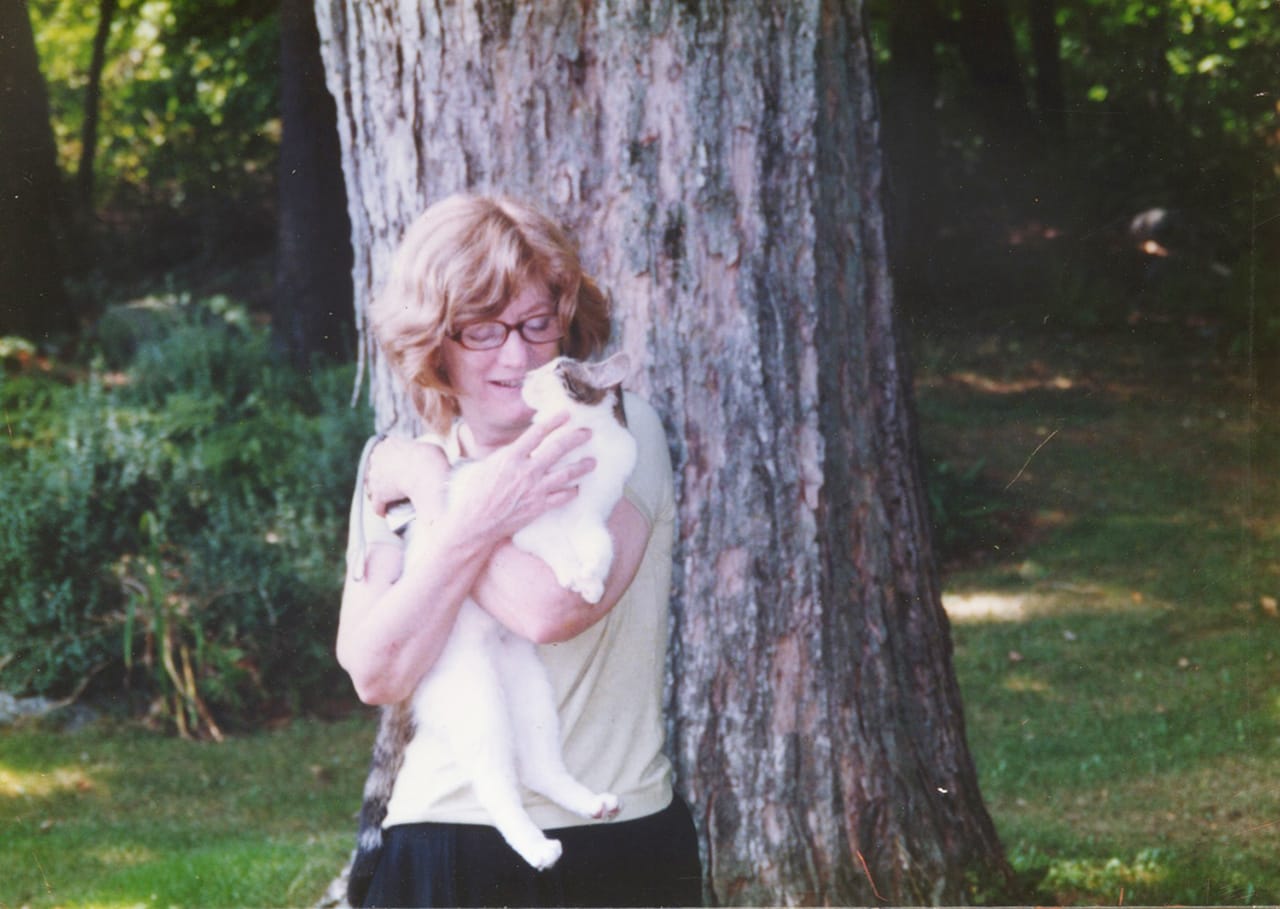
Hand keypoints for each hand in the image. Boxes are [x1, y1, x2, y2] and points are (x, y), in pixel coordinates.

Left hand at [366, 437, 449, 516]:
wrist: (427, 475)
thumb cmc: (432, 460)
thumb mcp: (431, 447)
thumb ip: (426, 449)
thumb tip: (428, 456)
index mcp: (389, 444)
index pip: (384, 450)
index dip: (390, 460)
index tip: (399, 466)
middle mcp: (377, 458)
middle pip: (376, 467)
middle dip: (383, 475)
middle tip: (397, 483)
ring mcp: (375, 477)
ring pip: (373, 486)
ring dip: (381, 492)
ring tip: (392, 498)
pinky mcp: (379, 495)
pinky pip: (377, 505)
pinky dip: (381, 509)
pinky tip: (385, 513)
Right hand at [448, 413, 595, 544]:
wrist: (475, 523)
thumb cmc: (475, 494)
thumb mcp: (487, 465)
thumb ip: (508, 455)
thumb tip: (521, 447)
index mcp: (511, 457)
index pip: (537, 433)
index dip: (554, 422)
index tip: (566, 415)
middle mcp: (526, 471)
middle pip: (557, 449)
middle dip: (576, 438)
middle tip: (588, 433)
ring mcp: (535, 489)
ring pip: (566, 474)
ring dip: (582, 466)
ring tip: (592, 462)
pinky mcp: (539, 507)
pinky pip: (562, 497)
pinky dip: (572, 492)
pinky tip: (577, 489)